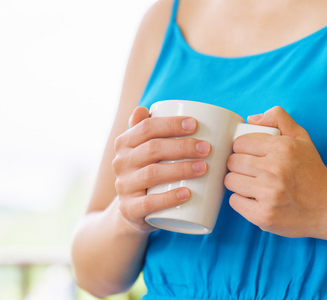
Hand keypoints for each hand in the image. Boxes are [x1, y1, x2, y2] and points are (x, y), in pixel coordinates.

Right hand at [112, 106, 210, 232]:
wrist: (133, 210)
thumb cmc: (148, 172)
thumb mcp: (145, 150)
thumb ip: (147, 129)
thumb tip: (144, 109)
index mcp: (125, 143)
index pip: (146, 127)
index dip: (171, 124)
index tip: (196, 124)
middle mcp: (120, 162)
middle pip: (152, 149)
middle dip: (182, 146)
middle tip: (207, 148)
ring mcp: (123, 186)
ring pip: (152, 173)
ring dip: (181, 169)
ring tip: (204, 168)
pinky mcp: (129, 209)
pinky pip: (148, 203)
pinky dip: (169, 198)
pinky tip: (187, 194)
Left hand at [224, 106, 326, 238]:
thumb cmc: (312, 172)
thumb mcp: (302, 138)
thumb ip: (279, 119)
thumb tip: (250, 119)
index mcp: (283, 148)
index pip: (239, 143)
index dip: (241, 148)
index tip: (249, 154)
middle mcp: (275, 170)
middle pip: (232, 162)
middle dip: (238, 165)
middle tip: (251, 171)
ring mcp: (269, 194)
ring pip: (230, 181)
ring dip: (237, 182)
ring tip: (253, 184)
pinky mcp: (264, 215)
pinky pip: (234, 201)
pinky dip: (241, 200)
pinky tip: (255, 199)